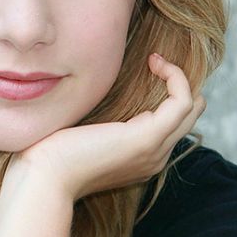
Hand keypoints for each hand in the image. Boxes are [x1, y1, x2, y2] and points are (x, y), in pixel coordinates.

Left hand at [8, 53, 205, 201]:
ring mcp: (154, 150)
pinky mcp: (146, 138)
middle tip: (154, 62)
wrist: (44, 177)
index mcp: (141, 158)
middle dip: (178, 84)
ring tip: (155, 60)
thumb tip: (97, 96)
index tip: (146, 68)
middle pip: (189, 115)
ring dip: (178, 77)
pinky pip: (182, 102)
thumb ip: (100, 121)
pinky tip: (154, 62)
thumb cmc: (52, 154)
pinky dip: (176, 78)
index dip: (167, 93)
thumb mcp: (84, 133)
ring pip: (191, 107)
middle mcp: (155, 158)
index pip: (172, 124)